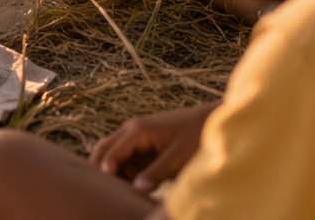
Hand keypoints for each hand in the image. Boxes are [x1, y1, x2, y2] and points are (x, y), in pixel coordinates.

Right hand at [90, 105, 214, 193]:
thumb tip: (137, 189)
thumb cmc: (198, 136)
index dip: (106, 173)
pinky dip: (128, 173)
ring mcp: (137, 138)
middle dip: (102, 171)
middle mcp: (132, 131)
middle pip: (103, 151)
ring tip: (127, 193)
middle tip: (108, 193)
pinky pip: (128, 161)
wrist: (212, 121)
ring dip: (117, 174)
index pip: (110, 154)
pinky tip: (140, 186)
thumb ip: (157, 172)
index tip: (111, 193)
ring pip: (114, 157)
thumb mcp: (178, 157)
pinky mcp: (145, 146)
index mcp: (137, 131)